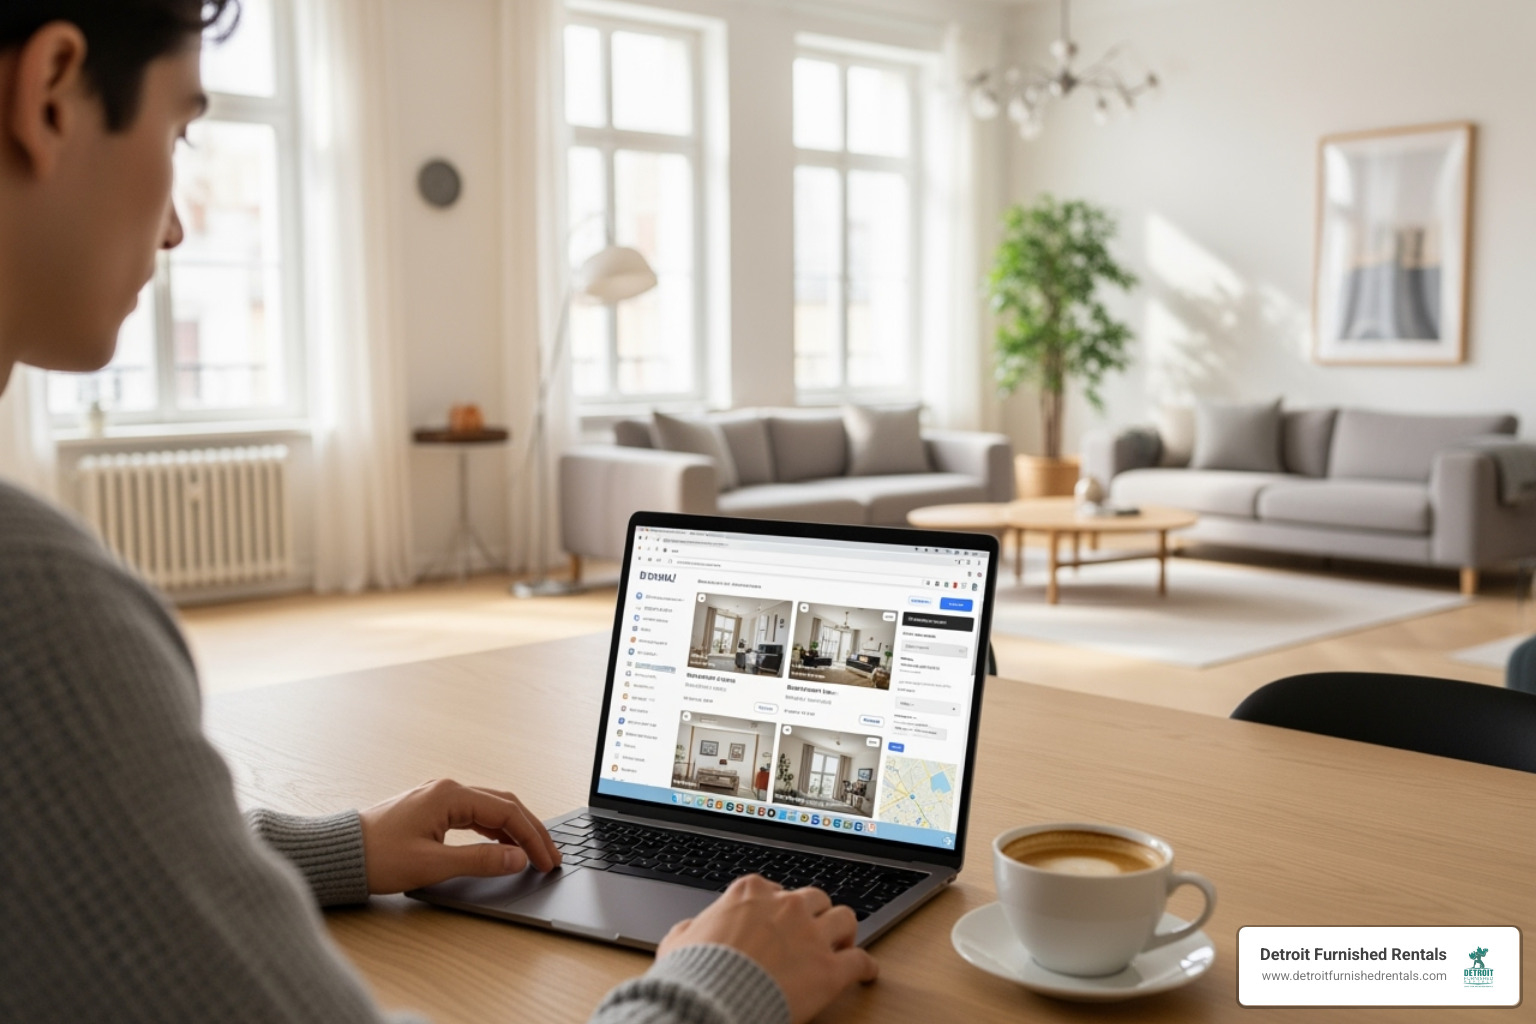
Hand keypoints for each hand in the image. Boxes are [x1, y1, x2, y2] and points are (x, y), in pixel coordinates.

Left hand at [357, 778, 560, 893]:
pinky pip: (475, 814)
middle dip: (531, 830)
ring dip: (515, 830)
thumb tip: (518, 858)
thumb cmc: (377, 857)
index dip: (533, 838)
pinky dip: (495, 829)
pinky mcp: (431, 809)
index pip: (508, 813)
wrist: (338, 854)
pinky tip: (503, 844)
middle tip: (550, 856)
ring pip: (491, 808)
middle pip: (505, 805)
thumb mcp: (433, 864)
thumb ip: (481, 860)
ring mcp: (439, 797)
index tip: (547, 861)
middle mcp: (448, 789)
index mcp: (451, 795)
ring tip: (532, 853)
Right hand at [657, 875, 877, 1023]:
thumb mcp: (679, 940)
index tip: (777, 918)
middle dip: (815, 913)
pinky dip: (865, 967)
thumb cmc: (694, 973)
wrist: (712, 1000)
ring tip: (843, 943)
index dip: (777, 906)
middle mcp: (786, 906)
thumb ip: (692, 928)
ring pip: (845, 919)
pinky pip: (860, 961)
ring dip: (844, 931)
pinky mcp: (829, 969)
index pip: (774, 888)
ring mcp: (811, 935)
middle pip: (814, 898)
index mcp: (751, 893)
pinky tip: (866, 972)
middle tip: (813, 930)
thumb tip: (690, 930)